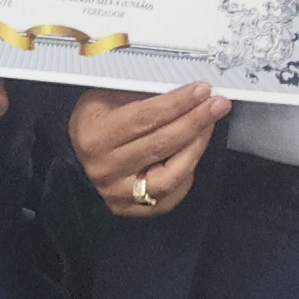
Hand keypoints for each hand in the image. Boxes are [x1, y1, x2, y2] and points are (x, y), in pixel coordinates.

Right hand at [76, 79, 228, 218]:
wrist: (80, 150)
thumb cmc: (98, 118)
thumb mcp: (109, 96)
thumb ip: (144, 94)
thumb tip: (187, 90)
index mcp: (95, 136)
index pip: (145, 118)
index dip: (178, 104)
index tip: (202, 90)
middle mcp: (104, 169)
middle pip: (161, 145)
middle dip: (195, 121)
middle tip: (217, 104)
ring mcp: (117, 193)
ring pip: (170, 175)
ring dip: (196, 147)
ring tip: (208, 125)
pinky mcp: (130, 208)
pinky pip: (170, 195)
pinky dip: (186, 172)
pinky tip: (193, 150)